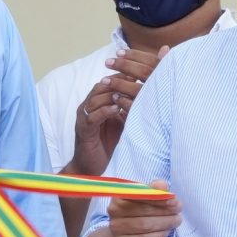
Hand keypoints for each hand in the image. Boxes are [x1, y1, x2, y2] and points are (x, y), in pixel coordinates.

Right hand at [70, 49, 161, 172]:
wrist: (92, 166)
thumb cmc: (109, 143)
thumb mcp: (124, 121)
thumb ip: (132, 107)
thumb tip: (153, 94)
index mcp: (98, 101)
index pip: (110, 81)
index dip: (124, 75)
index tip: (140, 71)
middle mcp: (89, 105)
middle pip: (102, 86)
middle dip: (118, 81)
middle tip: (135, 78)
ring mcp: (84, 117)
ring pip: (96, 98)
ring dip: (112, 94)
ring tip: (127, 92)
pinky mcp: (83, 129)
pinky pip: (92, 116)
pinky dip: (104, 111)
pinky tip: (116, 109)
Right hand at [102, 184, 179, 236]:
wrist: (128, 234)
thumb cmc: (140, 210)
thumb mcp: (147, 196)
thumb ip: (155, 189)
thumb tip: (162, 185)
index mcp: (119, 195)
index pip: (140, 195)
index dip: (159, 198)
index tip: (174, 201)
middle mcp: (114, 211)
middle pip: (144, 212)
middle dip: (165, 212)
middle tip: (178, 213)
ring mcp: (117, 229)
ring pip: (146, 226)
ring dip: (165, 224)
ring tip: (175, 221)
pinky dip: (159, 236)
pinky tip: (165, 231)